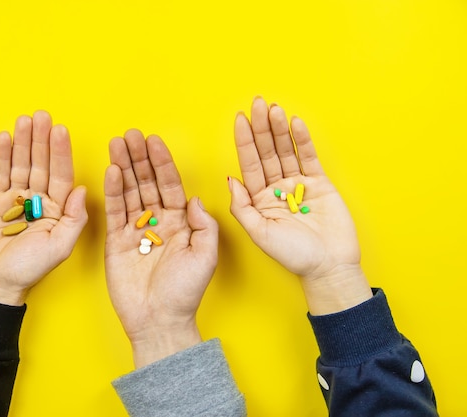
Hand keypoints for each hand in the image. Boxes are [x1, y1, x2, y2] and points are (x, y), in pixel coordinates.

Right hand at [0, 111, 87, 305]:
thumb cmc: (30, 270)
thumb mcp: (59, 247)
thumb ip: (74, 219)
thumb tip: (83, 189)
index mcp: (59, 210)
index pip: (62, 175)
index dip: (62, 153)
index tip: (61, 130)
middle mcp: (40, 200)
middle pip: (42, 164)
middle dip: (42, 140)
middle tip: (42, 116)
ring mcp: (17, 198)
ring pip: (22, 164)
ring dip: (24, 142)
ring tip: (25, 120)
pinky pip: (0, 173)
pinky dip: (2, 155)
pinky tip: (5, 137)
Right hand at [104, 129, 218, 367]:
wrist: (160, 320)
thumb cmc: (186, 291)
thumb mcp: (205, 256)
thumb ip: (204, 225)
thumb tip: (196, 198)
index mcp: (180, 222)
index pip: (170, 184)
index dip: (162, 162)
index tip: (154, 141)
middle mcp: (157, 221)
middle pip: (147, 182)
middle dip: (139, 158)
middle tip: (131, 135)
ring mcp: (135, 230)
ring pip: (129, 191)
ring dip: (124, 167)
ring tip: (117, 143)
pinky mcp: (116, 241)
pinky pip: (115, 212)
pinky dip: (113, 191)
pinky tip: (112, 171)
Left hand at [229, 97, 370, 313]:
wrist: (328, 267)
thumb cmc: (292, 255)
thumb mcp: (259, 233)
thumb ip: (243, 207)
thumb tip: (231, 180)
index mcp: (259, 198)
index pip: (249, 163)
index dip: (244, 141)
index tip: (239, 119)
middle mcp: (277, 187)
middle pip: (267, 151)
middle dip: (261, 127)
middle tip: (257, 103)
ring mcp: (299, 184)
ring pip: (286, 151)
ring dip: (280, 129)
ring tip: (274, 109)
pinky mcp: (320, 183)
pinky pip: (309, 157)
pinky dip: (303, 140)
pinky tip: (295, 123)